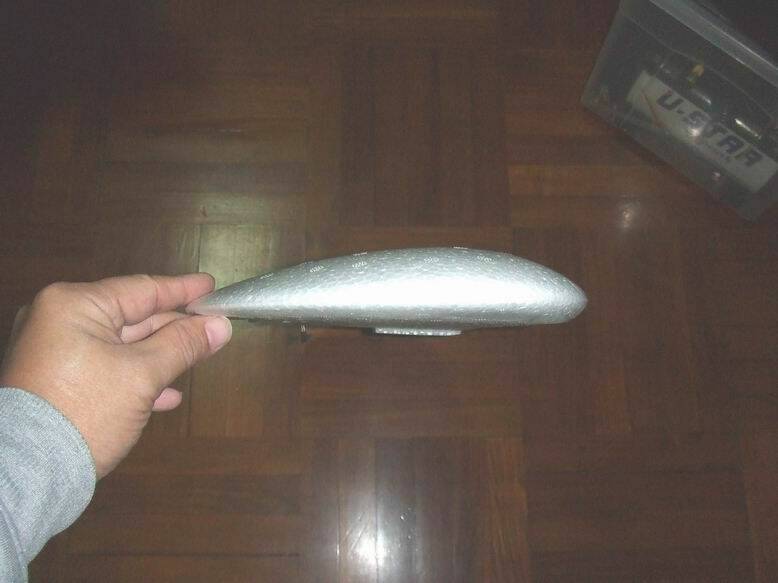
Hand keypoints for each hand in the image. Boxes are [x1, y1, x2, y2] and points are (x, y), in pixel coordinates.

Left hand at [0, 274, 231, 477]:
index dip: (182, 290)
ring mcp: (55, 353)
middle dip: (174, 327)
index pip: (141, 290)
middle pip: (132, 317)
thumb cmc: (85, 412)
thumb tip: (220, 326)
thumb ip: (183, 345)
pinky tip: (167, 395)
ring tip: (198, 358)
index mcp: (73, 306)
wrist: (29, 475)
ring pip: (121, 346)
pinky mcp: (57, 382)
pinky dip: (136, 377)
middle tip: (213, 327)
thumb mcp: (142, 375)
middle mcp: (58, 321)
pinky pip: (106, 369)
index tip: (211, 287)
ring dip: (160, 356)